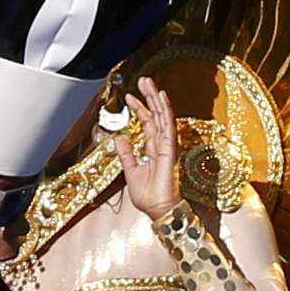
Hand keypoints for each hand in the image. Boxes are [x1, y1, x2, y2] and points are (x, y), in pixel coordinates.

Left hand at [110, 78, 180, 219]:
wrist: (158, 210)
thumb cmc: (148, 196)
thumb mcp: (130, 171)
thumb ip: (127, 154)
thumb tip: (119, 138)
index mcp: (152, 150)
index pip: (147, 124)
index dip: (139, 110)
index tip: (129, 97)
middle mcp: (161, 145)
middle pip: (156, 116)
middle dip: (149, 98)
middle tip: (143, 80)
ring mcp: (167, 146)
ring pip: (163, 117)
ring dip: (157, 100)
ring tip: (150, 84)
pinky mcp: (170, 149)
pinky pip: (168, 127)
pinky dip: (166, 111)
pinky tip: (162, 98)